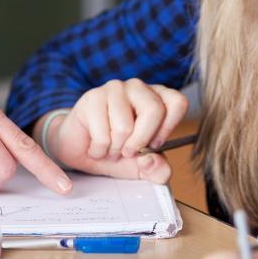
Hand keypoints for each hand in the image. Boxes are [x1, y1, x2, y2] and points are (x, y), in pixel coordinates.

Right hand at [36, 79, 188, 182]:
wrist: (80, 150)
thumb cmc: (115, 151)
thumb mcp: (142, 167)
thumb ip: (158, 170)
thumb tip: (151, 161)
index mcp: (157, 98)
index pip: (177, 103)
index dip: (167, 128)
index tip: (153, 145)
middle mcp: (138, 88)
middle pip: (154, 111)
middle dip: (139, 142)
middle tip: (127, 151)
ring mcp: (115, 89)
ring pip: (125, 126)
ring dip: (115, 149)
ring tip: (109, 148)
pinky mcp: (93, 97)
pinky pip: (103, 133)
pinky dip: (99, 149)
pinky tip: (96, 146)